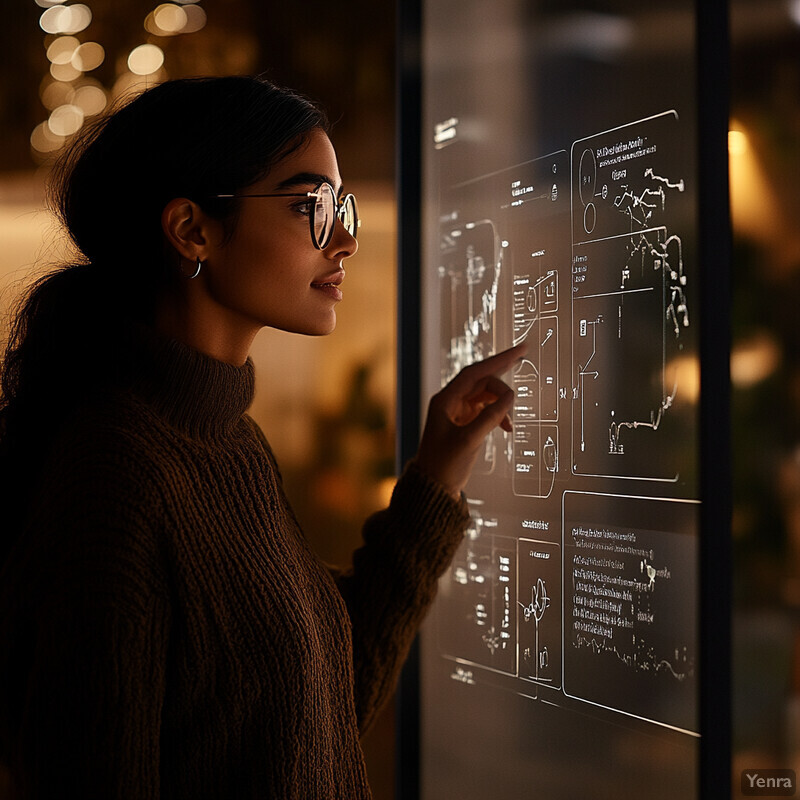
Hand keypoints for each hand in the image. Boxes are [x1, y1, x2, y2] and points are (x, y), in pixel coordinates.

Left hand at [413, 343, 526, 498]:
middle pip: (482, 382)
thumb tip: (510, 397)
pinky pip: (485, 410)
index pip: (475, 372)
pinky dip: (497, 414)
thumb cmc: (444, 465)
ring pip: (485, 396)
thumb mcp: (469, 440)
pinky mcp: (464, 423)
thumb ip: (491, 417)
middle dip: (502, 382)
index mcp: (446, 400)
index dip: (498, 360)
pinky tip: (506, 427)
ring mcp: (457, 412)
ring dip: (501, 404)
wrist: (434, 486)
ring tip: (510, 420)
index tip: (518, 351)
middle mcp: (450, 402)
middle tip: (524, 361)